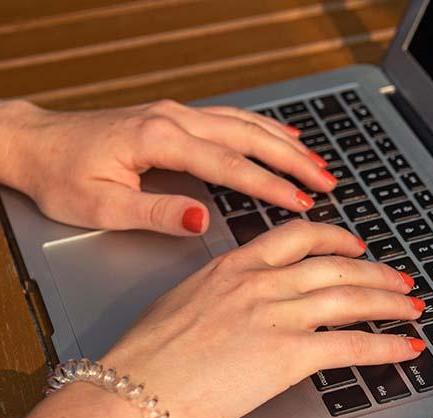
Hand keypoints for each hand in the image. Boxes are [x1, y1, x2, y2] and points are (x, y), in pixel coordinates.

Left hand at [0, 99, 335, 235]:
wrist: (34, 144)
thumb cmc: (61, 176)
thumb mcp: (101, 206)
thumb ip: (155, 212)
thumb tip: (202, 217)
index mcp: (159, 140)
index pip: (231, 166)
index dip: (271, 187)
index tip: (303, 204)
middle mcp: (174, 119)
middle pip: (249, 137)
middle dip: (293, 162)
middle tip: (328, 182)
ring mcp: (176, 114)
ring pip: (244, 123)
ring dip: (284, 144)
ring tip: (319, 163)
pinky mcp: (175, 118)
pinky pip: (230, 118)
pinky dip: (262, 129)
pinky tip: (282, 138)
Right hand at [102, 221, 425, 417]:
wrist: (133, 395)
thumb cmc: (147, 359)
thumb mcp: (185, 304)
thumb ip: (223, 294)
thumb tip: (246, 302)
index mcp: (234, 268)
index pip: (298, 237)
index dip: (335, 238)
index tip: (353, 246)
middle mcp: (261, 284)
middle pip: (337, 266)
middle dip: (376, 272)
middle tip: (398, 280)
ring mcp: (277, 317)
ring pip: (352, 298)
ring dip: (390, 302)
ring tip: (412, 307)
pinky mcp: (289, 356)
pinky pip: (352, 345)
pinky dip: (386, 345)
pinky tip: (405, 347)